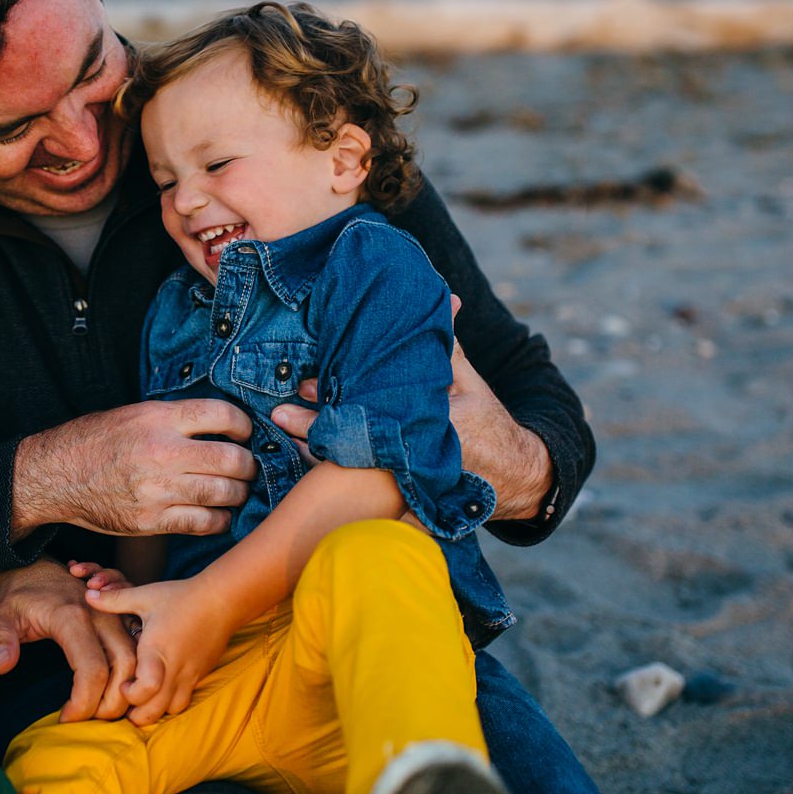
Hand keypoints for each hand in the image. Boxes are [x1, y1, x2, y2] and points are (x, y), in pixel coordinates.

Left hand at [0, 558, 137, 720]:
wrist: (36, 570)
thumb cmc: (18, 599)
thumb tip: (2, 666)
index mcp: (72, 617)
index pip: (92, 670)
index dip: (84, 703)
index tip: (65, 718)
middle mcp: (101, 617)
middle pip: (125, 667)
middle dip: (113, 703)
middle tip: (88, 719)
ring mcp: (115, 617)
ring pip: (138, 660)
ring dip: (126, 691)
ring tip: (99, 709)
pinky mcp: (121, 621)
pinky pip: (139, 651)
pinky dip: (133, 675)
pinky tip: (113, 692)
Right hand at [15, 400, 254, 538]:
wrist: (56, 475)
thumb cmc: (97, 441)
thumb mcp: (135, 414)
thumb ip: (177, 419)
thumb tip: (224, 425)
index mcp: (158, 418)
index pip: (223, 415)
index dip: (245, 425)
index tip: (245, 433)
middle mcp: (161, 452)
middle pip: (233, 460)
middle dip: (248, 465)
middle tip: (246, 466)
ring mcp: (157, 490)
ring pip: (224, 494)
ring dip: (238, 494)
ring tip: (234, 490)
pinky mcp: (151, 521)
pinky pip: (204, 523)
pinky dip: (219, 520)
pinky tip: (217, 513)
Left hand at [84, 577, 237, 726]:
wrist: (222, 599)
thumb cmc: (181, 596)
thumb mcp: (145, 595)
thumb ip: (115, 599)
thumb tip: (86, 594)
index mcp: (156, 650)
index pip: (144, 690)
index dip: (128, 694)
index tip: (122, 683)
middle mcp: (174, 668)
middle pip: (153, 712)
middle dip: (134, 712)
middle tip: (125, 697)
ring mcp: (190, 675)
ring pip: (170, 710)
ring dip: (153, 709)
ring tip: (142, 695)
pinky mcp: (201, 675)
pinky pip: (184, 700)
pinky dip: (170, 702)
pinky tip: (161, 688)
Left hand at [270, 297, 552, 519]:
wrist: (512, 476)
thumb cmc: (487, 421)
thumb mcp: (468, 381)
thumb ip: (447, 345)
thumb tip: (443, 299)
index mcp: (433, 423)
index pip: (375, 408)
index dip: (337, 397)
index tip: (306, 384)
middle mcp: (417, 456)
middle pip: (354, 440)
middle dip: (315, 426)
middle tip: (280, 413)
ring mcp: (407, 480)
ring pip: (352, 467)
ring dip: (315, 449)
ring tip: (283, 430)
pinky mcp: (400, 494)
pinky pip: (357, 485)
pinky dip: (331, 467)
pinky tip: (304, 452)